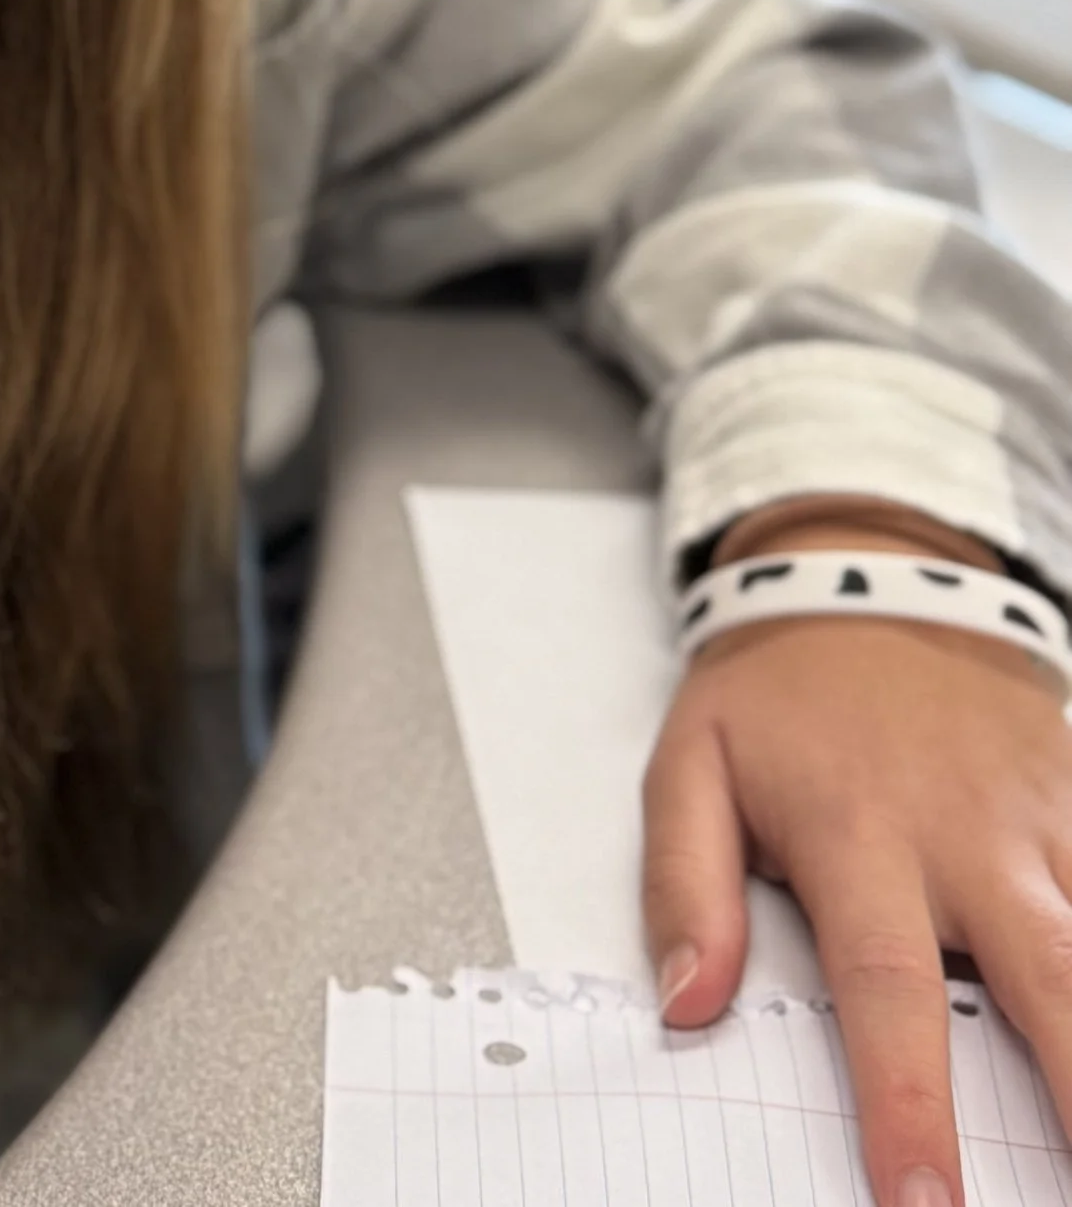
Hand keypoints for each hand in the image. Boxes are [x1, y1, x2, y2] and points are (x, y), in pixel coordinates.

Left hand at [644, 508, 1071, 1206]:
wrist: (872, 571)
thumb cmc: (781, 692)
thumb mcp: (692, 761)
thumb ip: (682, 885)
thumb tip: (685, 1005)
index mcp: (862, 834)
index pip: (890, 992)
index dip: (911, 1104)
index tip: (922, 1202)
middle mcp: (970, 835)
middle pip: (1049, 984)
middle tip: (1069, 1193)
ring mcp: (1045, 821)